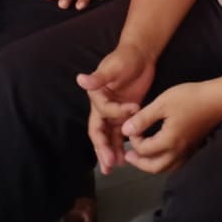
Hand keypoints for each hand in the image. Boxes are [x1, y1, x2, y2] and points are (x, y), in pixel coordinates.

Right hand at [78, 43, 158, 172]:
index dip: (116, 114)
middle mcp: (102, 107)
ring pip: (109, 136)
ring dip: (111, 151)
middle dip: (103, 149)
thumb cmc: (125, 57)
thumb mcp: (114, 66)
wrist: (140, 55)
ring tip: (116, 167)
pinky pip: (121, 133)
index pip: (103, 112)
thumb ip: (99, 77)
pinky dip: (121, 145)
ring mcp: (113, 112)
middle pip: (99, 132)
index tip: (133, 110)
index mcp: (96, 96)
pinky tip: (126, 157)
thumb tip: (81, 80)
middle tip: (109, 165)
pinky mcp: (125, 114)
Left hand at [121, 81, 221, 173]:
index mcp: (168, 141)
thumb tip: (125, 130)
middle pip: (154, 167)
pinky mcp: (194, 149)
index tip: (131, 127)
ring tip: (141, 156)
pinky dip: (164, 163)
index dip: (133, 140)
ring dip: (150, 165)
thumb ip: (143, 119)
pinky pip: (176, 164)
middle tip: (128, 155)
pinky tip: (161, 153)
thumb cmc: (190, 98)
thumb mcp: (162, 103)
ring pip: (166, 168)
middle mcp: (178, 152)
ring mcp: (187, 152)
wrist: (218, 99)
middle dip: (139, 163)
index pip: (144, 149)